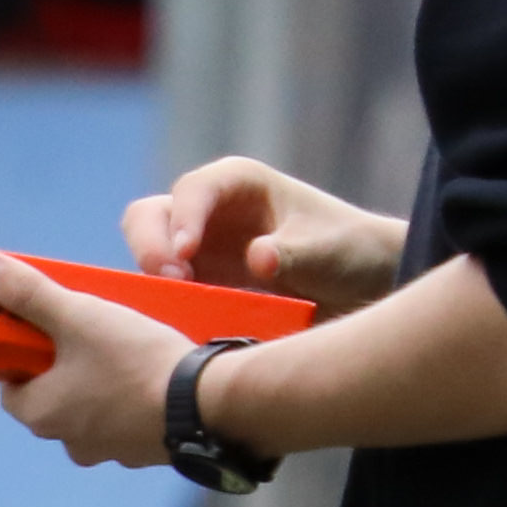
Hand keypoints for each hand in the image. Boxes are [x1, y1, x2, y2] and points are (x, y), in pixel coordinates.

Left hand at [0, 252, 187, 467]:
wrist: (207, 405)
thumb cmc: (134, 361)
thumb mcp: (79, 317)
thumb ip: (30, 293)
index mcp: (39, 415)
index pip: (10, 385)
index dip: (22, 356)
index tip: (44, 332)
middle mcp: (65, 441)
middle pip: (52, 397)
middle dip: (65, 367)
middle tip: (91, 334)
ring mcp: (106, 451)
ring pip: (90, 410)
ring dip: (100, 384)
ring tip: (126, 350)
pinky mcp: (143, 452)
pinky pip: (127, 421)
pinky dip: (132, 400)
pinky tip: (153, 374)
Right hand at [124, 154, 403, 312]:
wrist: (360, 286)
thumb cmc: (349, 251)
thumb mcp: (328, 250)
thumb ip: (293, 253)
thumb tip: (257, 258)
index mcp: (238, 183)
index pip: (193, 190)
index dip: (183, 218)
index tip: (185, 255)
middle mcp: (207, 211)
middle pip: (148, 217)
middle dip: (151, 248)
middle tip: (172, 282)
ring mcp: (194, 249)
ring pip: (146, 255)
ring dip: (149, 281)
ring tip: (175, 307)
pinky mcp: (191, 284)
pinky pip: (157, 291)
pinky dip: (159, 306)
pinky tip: (179, 323)